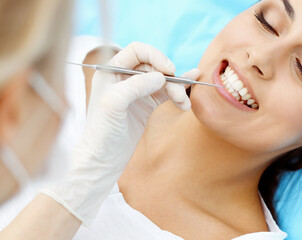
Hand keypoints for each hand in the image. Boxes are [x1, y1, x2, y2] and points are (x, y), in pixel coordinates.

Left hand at [42, 42, 198, 225]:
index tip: (169, 69)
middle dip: (169, 77)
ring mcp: (137, 91)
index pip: (137, 51)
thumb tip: (161, 76)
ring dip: (176, 89)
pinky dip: (177, 95)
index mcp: (111, 71)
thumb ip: (135, 85)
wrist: (103, 159)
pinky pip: (165, 93)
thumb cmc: (101, 132)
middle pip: (154, 66)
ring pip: (162, 81)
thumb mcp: (114, 104)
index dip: (155, 55)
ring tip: (184, 104)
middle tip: (179, 94)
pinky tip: (187, 96)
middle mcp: (124, 77)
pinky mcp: (146, 105)